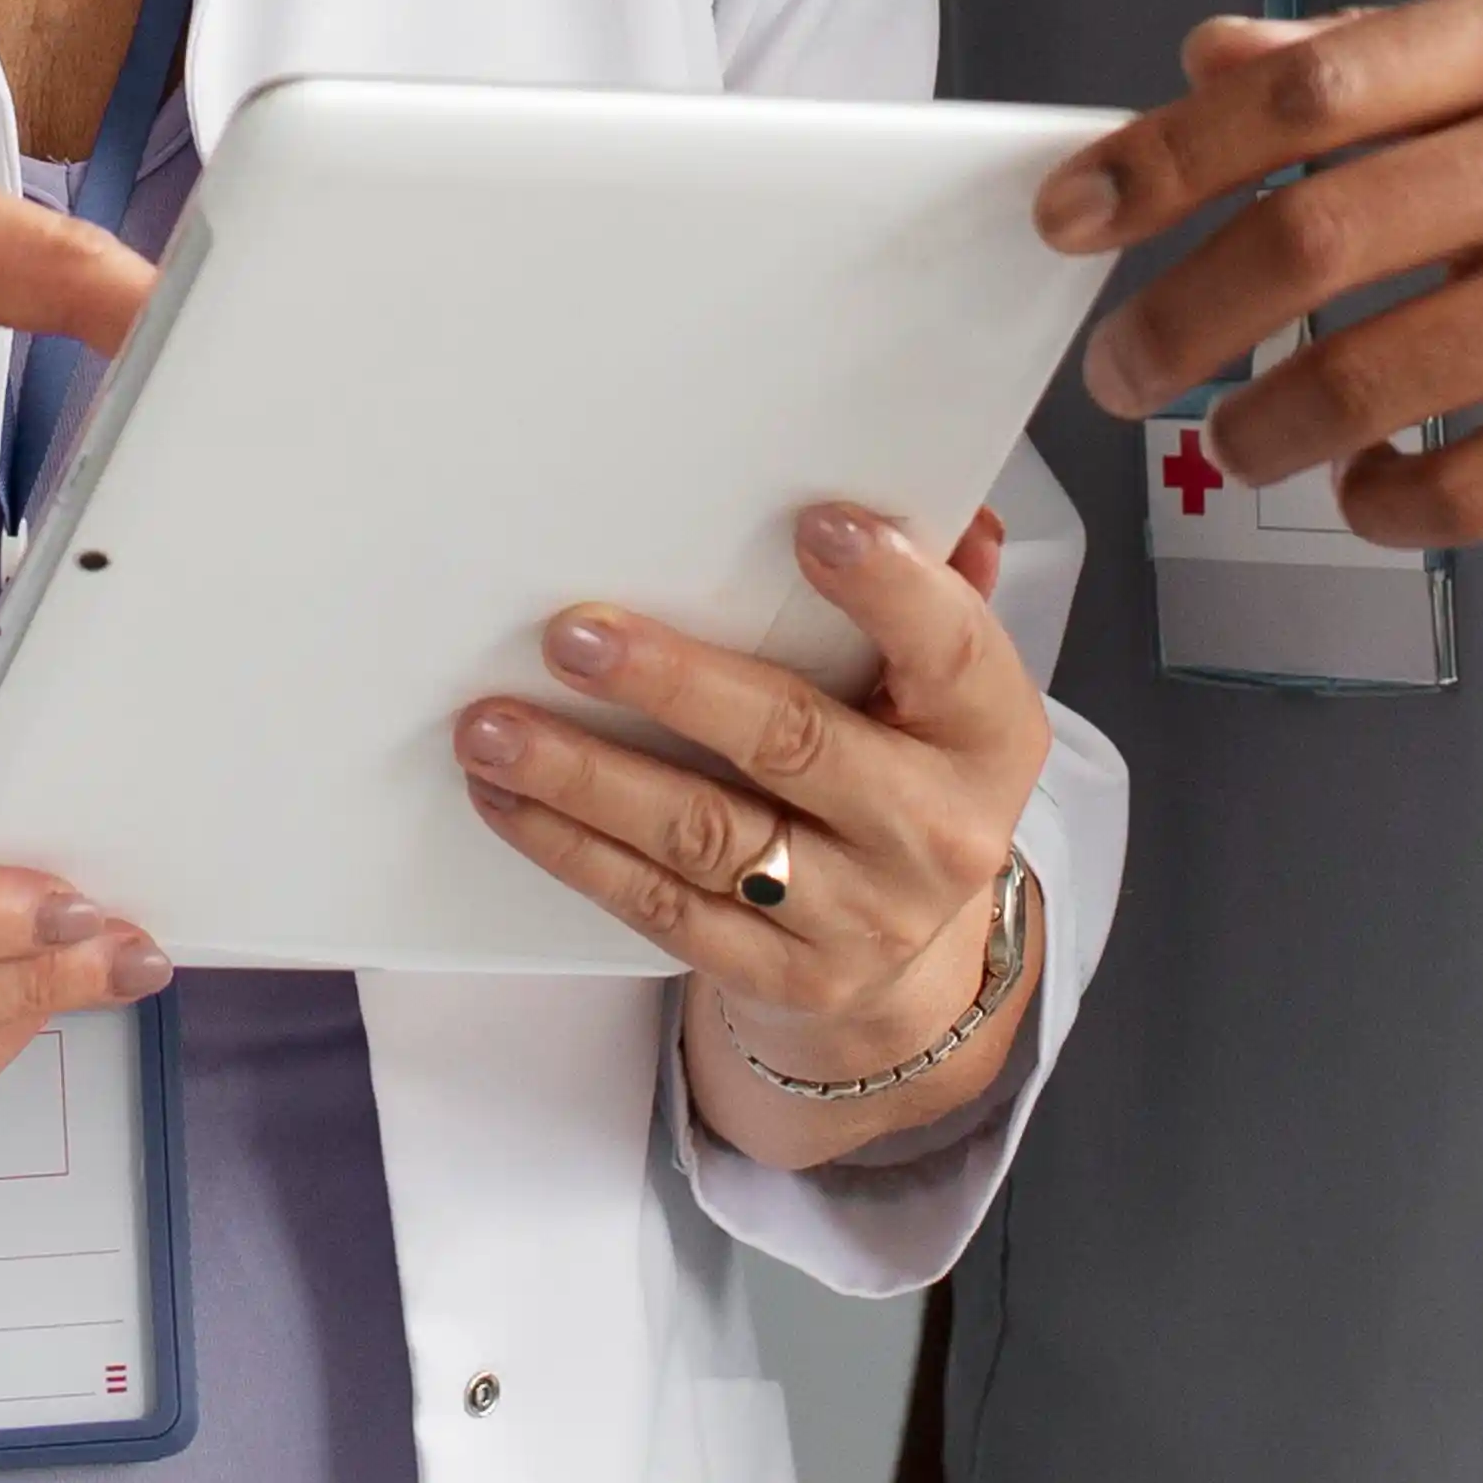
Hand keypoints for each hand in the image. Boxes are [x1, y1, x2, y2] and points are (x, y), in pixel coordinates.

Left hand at [454, 502, 1052, 1169]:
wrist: (908, 962)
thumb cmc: (907, 774)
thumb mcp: (944, 694)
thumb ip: (937, 596)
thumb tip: (942, 508)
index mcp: (989, 736)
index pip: (954, 652)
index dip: (891, 591)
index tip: (815, 525)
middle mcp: (932, 831)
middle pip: (796, 741)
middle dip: (676, 684)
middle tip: (574, 635)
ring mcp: (856, 916)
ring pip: (705, 834)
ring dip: (584, 775)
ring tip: (494, 725)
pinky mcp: (777, 973)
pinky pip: (658, 905)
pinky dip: (571, 847)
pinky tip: (506, 796)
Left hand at [1047, 0, 1482, 540]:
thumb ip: (1372, 53)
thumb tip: (1206, 60)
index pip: (1301, 99)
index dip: (1162, 158)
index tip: (1073, 213)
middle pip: (1315, 242)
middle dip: (1179, 316)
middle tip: (1120, 366)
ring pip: (1381, 376)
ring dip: (1264, 423)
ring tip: (1229, 436)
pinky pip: (1479, 488)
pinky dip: (1387, 501)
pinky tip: (1359, 485)